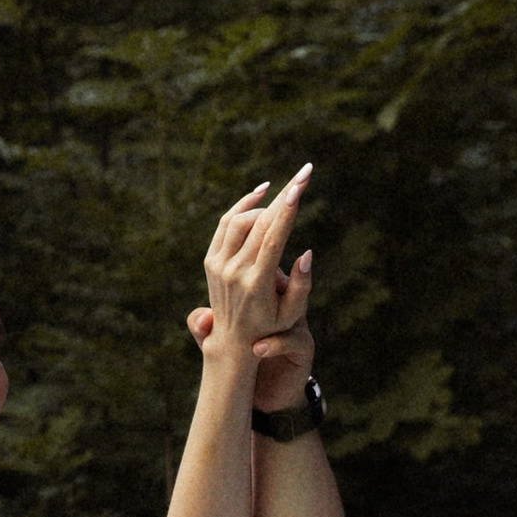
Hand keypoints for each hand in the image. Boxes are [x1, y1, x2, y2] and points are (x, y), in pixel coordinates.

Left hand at [188, 166, 314, 391]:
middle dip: (283, 196)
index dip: (287, 209)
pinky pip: (224, 224)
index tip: (300, 185)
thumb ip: (301, 284)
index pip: (272, 238)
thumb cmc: (270, 329)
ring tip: (285, 194)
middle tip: (304, 173)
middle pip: (259, 223)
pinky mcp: (210, 261)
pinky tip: (260, 195)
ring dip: (264, 204)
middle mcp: (233, 271)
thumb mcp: (292, 314)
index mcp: (256, 283)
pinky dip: (242, 207)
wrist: (232, 343)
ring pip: (240, 219)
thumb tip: (306, 253)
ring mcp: (218, 265)